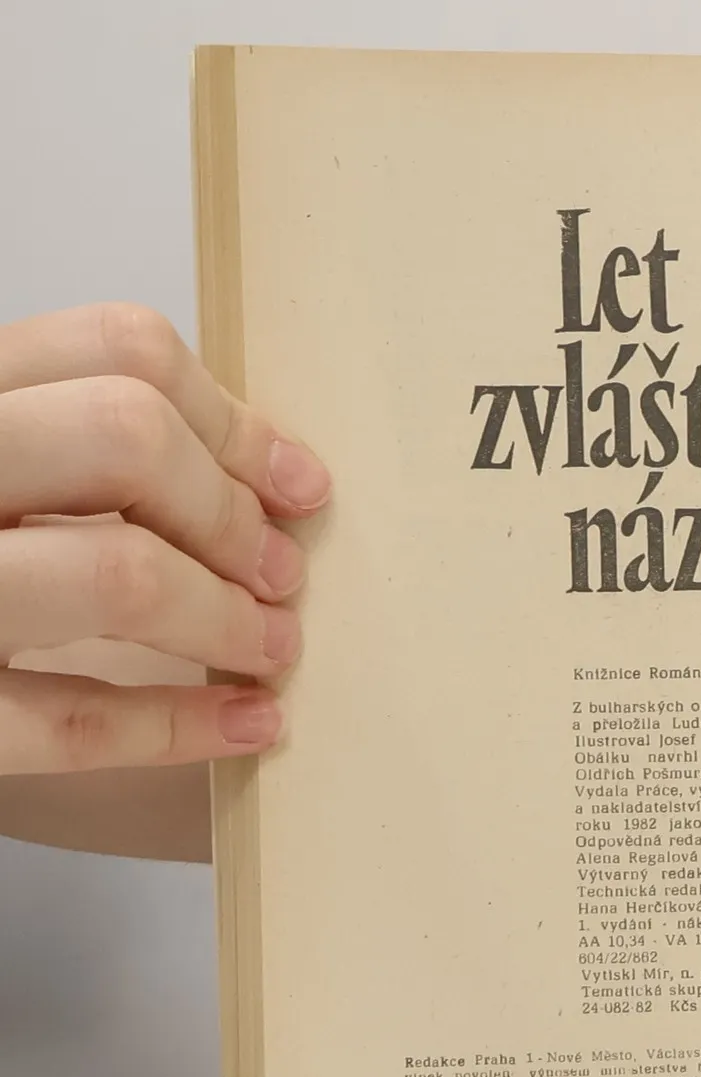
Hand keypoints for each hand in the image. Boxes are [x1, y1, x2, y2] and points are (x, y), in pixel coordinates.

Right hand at [0, 304, 329, 854]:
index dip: (233, 423)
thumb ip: (88, 450)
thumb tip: (278, 479)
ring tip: (270, 648)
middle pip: (126, 435)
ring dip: (224, 618)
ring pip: (116, 572)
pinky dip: (180, 726)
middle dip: (228, 513)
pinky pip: (68, 720)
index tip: (295, 485)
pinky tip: (247, 724)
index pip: (118, 350)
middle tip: (278, 574)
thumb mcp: (4, 465)